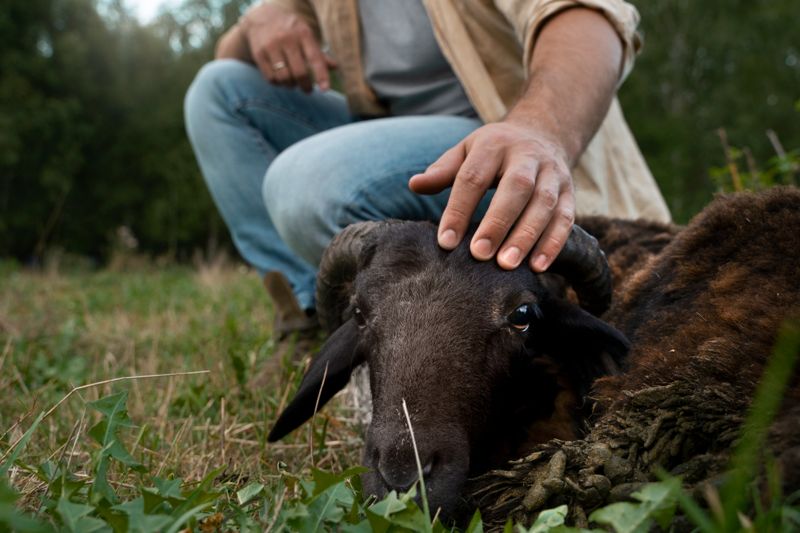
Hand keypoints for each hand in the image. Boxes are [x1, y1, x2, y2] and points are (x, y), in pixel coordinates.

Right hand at [240, 3, 335, 91]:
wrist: (261, 18)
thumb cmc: (290, 31)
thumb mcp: (305, 36)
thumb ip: (319, 53)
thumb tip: (335, 67)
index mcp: (303, 34)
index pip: (315, 58)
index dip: (321, 75)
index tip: (325, 89)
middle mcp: (287, 39)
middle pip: (299, 72)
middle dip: (306, 85)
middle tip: (308, 89)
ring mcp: (271, 46)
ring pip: (284, 77)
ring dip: (291, 85)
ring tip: (293, 83)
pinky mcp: (259, 54)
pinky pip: (271, 78)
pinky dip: (278, 83)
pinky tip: (281, 79)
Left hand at [409, 121, 574, 271]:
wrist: (543, 133)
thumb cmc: (494, 151)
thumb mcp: (466, 151)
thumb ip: (442, 170)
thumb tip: (414, 185)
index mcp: (494, 144)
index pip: (473, 177)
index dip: (459, 209)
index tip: (446, 241)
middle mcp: (528, 156)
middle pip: (517, 187)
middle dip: (499, 222)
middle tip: (481, 254)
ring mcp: (553, 174)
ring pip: (544, 204)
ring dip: (527, 236)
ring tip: (507, 265)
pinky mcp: (570, 192)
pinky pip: (566, 218)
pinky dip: (553, 243)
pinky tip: (538, 267)